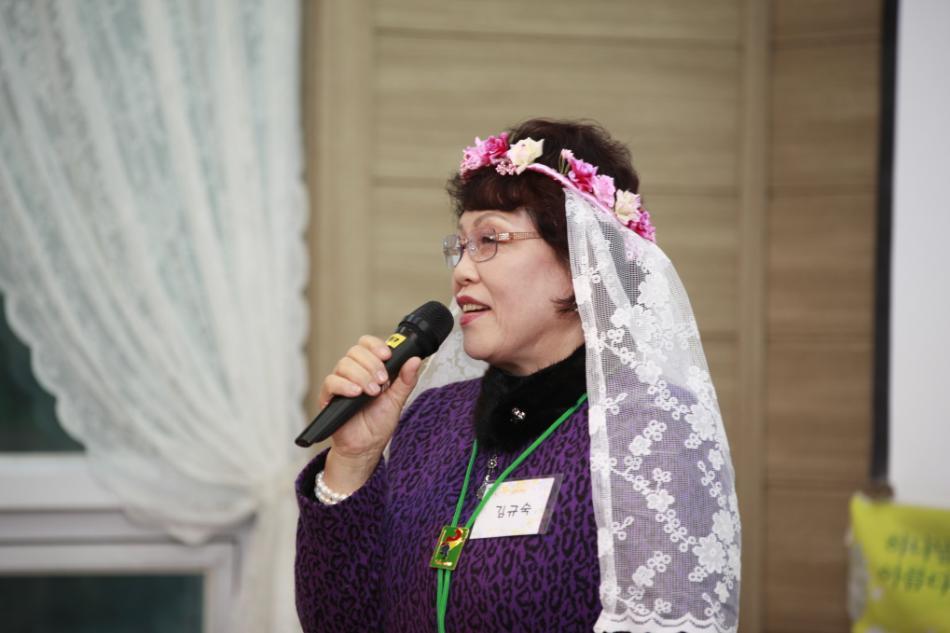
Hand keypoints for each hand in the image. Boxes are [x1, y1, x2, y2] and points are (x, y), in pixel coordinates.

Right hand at [318, 335, 421, 492]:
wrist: (366, 447)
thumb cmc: (379, 424)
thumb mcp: (397, 400)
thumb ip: (405, 380)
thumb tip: (415, 360)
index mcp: (370, 369)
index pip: (367, 344)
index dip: (376, 346)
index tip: (387, 356)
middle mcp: (354, 372)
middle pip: (355, 351)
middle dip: (371, 364)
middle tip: (382, 381)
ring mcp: (341, 383)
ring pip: (344, 364)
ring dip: (361, 376)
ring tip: (372, 392)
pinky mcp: (329, 397)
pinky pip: (331, 382)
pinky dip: (344, 385)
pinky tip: (356, 393)